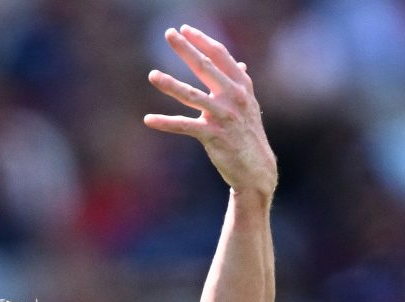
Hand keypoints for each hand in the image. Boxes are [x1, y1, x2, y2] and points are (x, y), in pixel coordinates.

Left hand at [144, 24, 276, 202]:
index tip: (185, 29)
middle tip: (168, 33)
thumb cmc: (248, 134)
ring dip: (170, 85)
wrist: (256, 168)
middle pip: (205, 67)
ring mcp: (223, 116)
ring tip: (152, 75)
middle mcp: (234, 96)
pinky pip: (185, 126)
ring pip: (192, 95)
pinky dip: (165, 123)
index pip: (220, 55)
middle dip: (186, 49)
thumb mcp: (248, 105)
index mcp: (241, 85)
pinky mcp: (213, 135)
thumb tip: (240, 63)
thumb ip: (239, 83)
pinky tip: (148, 119)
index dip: (202, 40)